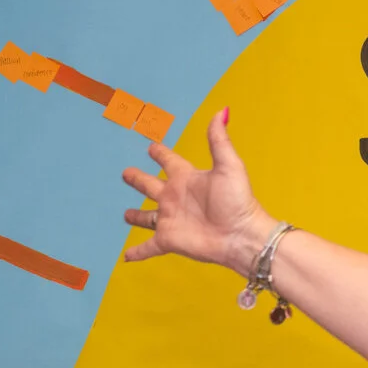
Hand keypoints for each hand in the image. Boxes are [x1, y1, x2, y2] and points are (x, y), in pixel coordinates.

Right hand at [121, 108, 273, 269]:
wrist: (241, 236)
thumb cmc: (238, 201)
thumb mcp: (228, 166)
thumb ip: (219, 139)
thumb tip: (222, 110)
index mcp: (187, 178)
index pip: (169, 161)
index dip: (160, 153)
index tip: (151, 146)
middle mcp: (175, 197)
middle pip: (150, 186)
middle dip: (138, 179)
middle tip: (126, 173)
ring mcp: (170, 219)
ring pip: (146, 217)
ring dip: (136, 217)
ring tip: (126, 215)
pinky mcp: (168, 239)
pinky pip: (148, 246)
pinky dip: (137, 252)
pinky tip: (126, 257)